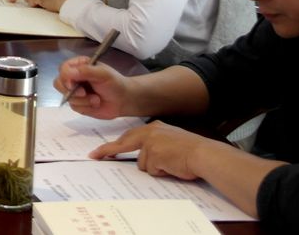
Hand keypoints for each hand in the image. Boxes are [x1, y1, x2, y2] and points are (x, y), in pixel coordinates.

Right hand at [55, 55, 133, 118]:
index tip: (73, 85)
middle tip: (84, 93)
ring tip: (97, 99)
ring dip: (83, 100)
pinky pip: (74, 107)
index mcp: (79, 66)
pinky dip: (86, 107)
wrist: (124, 101)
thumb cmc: (114, 83)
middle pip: (59, 83)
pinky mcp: (78, 104)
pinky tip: (96, 104)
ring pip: (66, 97)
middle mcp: (75, 78)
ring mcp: (75, 92)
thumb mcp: (102, 74)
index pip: (63, 69)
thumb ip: (85, 71)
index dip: (65, 77)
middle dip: (70, 91)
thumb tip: (67, 73)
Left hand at [90, 120, 211, 180]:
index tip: (99, 150)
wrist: (204, 154)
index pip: (129, 135)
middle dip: (109, 150)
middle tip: (94, 156)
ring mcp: (150, 143)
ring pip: (142, 164)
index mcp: (154, 127)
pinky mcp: (154, 154)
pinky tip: (173, 166)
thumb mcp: (170, 141)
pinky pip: (152, 170)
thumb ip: (155, 144)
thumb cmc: (191, 151)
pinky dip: (162, 172)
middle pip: (124, 143)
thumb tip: (143, 159)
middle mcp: (150, 132)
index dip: (115, 144)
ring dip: (155, 168)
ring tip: (172, 164)